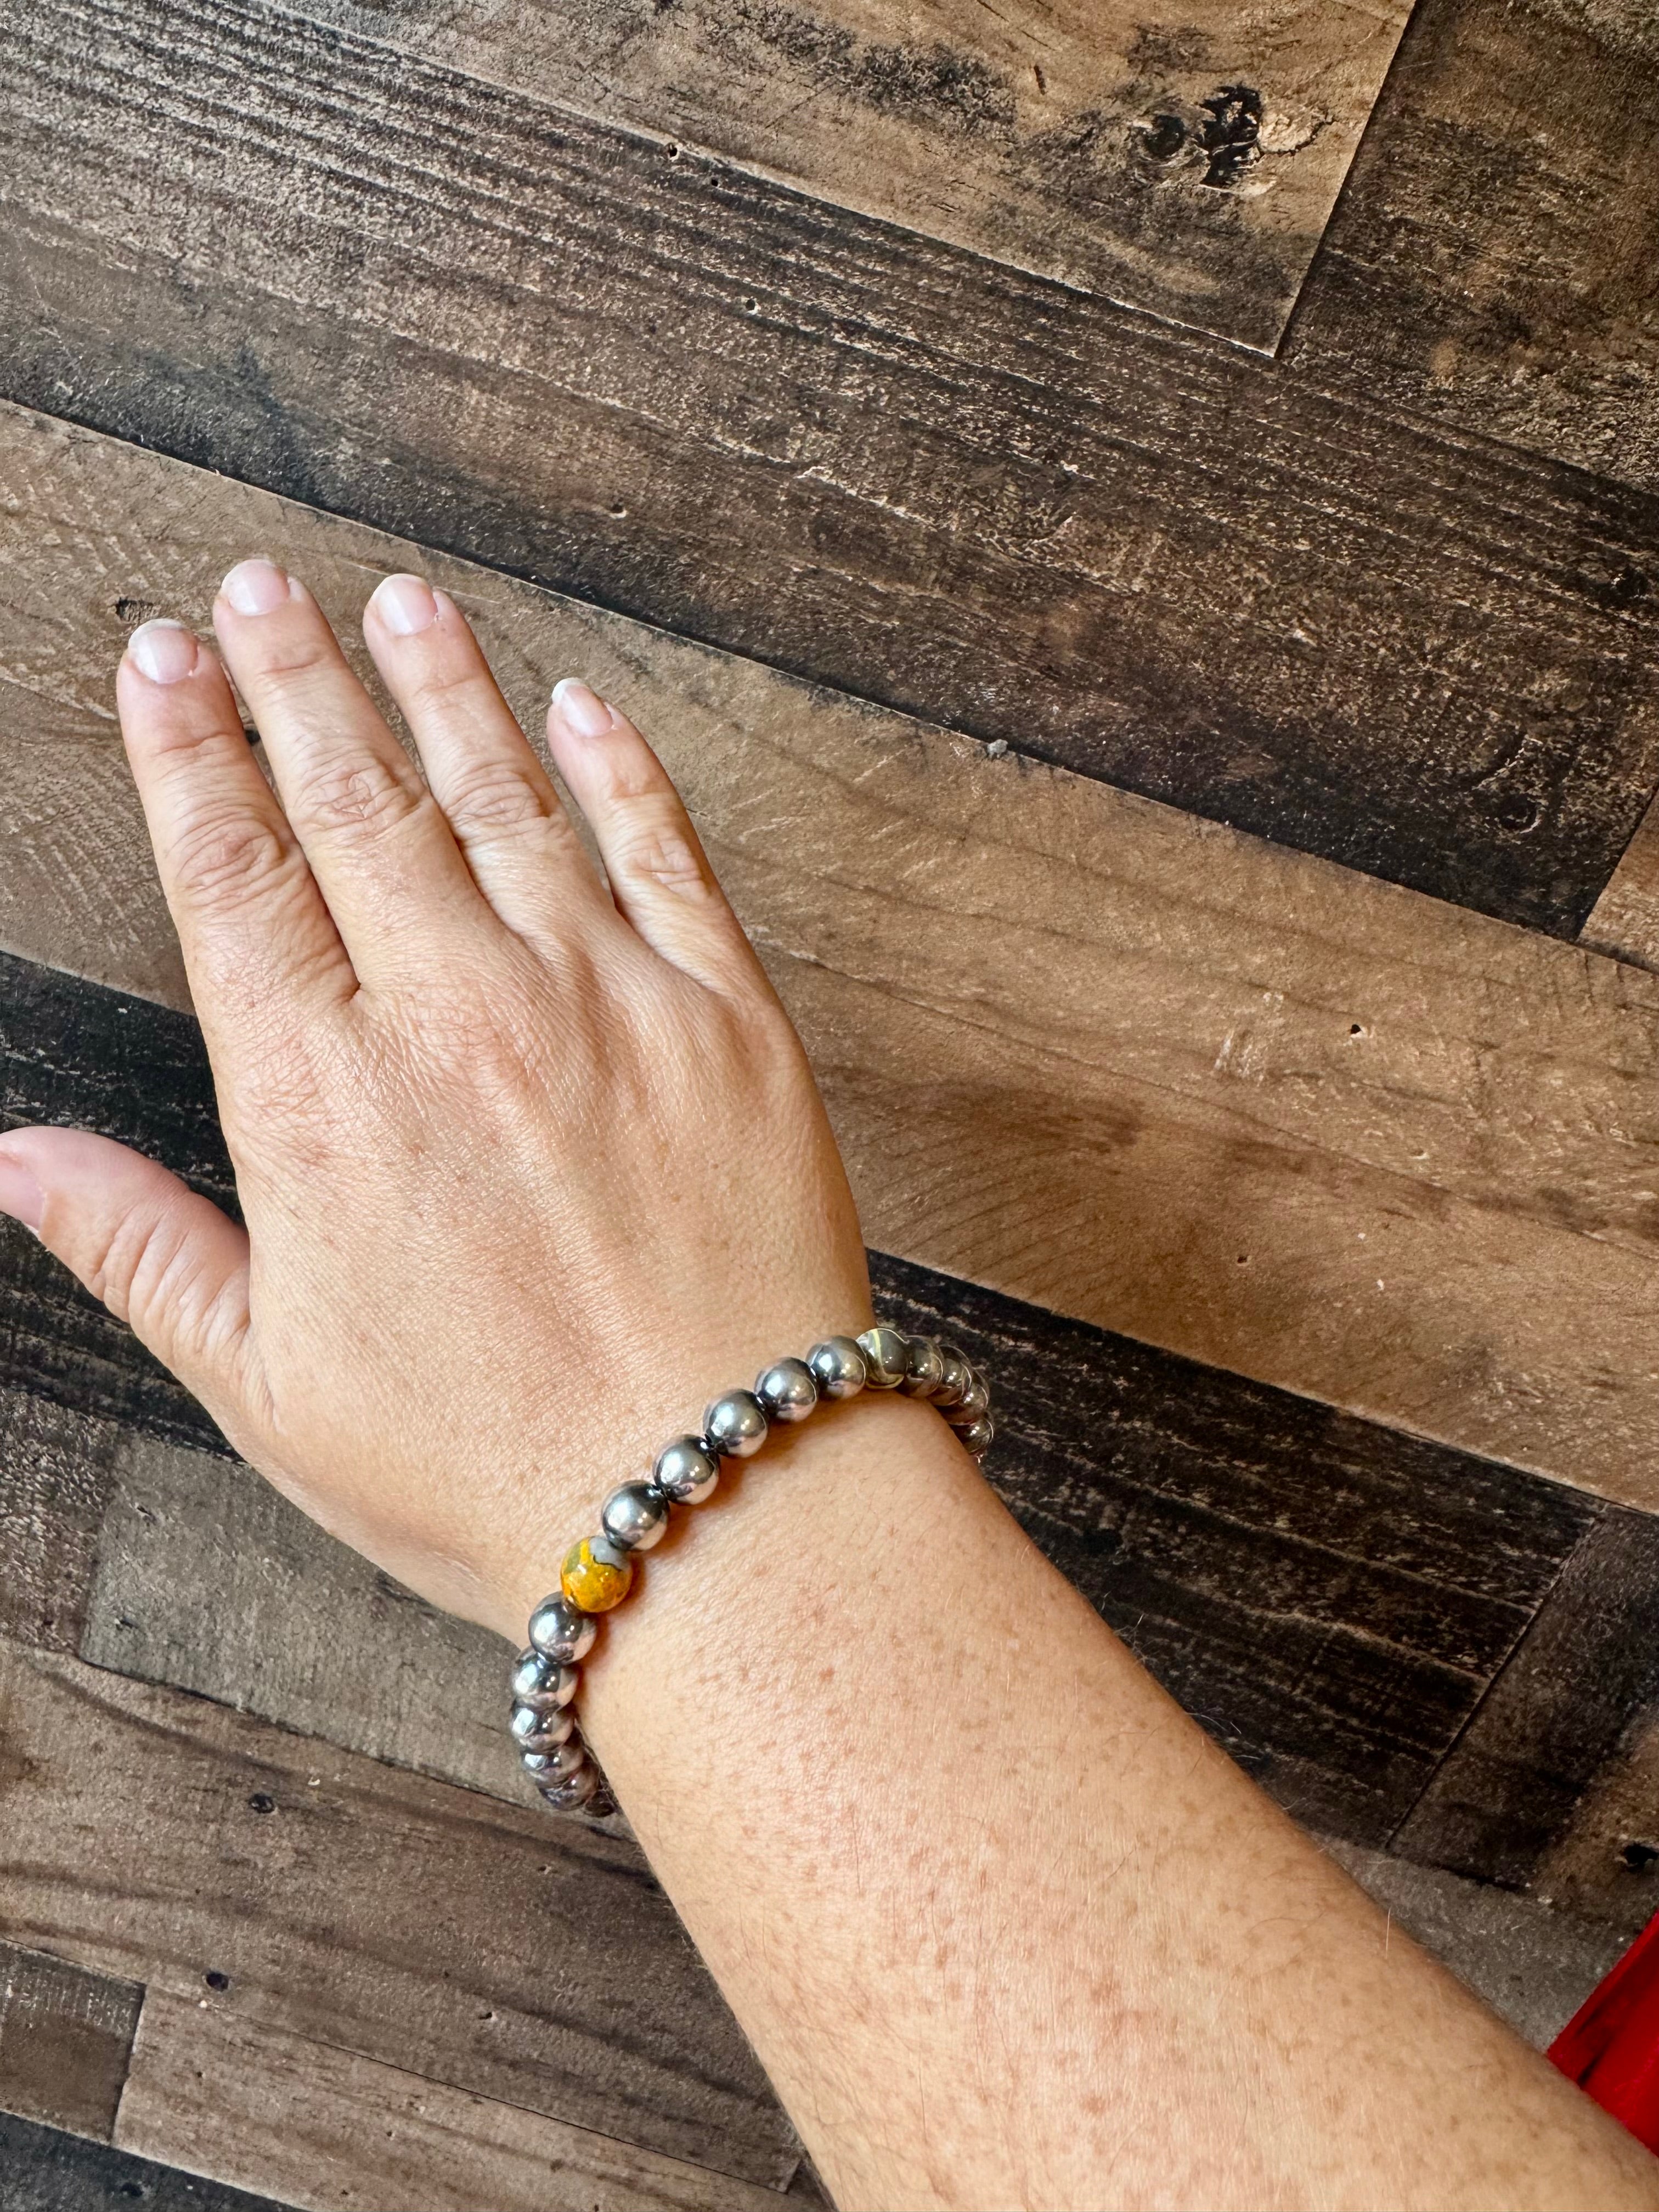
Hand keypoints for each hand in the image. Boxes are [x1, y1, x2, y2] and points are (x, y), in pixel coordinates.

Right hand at [0, 561, 870, 1635]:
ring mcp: (605, 1003)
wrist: (718, 1508)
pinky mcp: (731, 1020)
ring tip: (396, 600)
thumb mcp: (272, 1386)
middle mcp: (458, 1017)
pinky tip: (581, 702)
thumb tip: (11, 1158)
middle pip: (355, 801)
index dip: (190, 750)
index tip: (165, 657)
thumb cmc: (488, 1470)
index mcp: (325, 1101)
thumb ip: (140, 1249)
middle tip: (262, 584)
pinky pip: (666, 853)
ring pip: (505, 796)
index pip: (233, 874)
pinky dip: (620, 767)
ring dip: (443, 687)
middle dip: (297, 677)